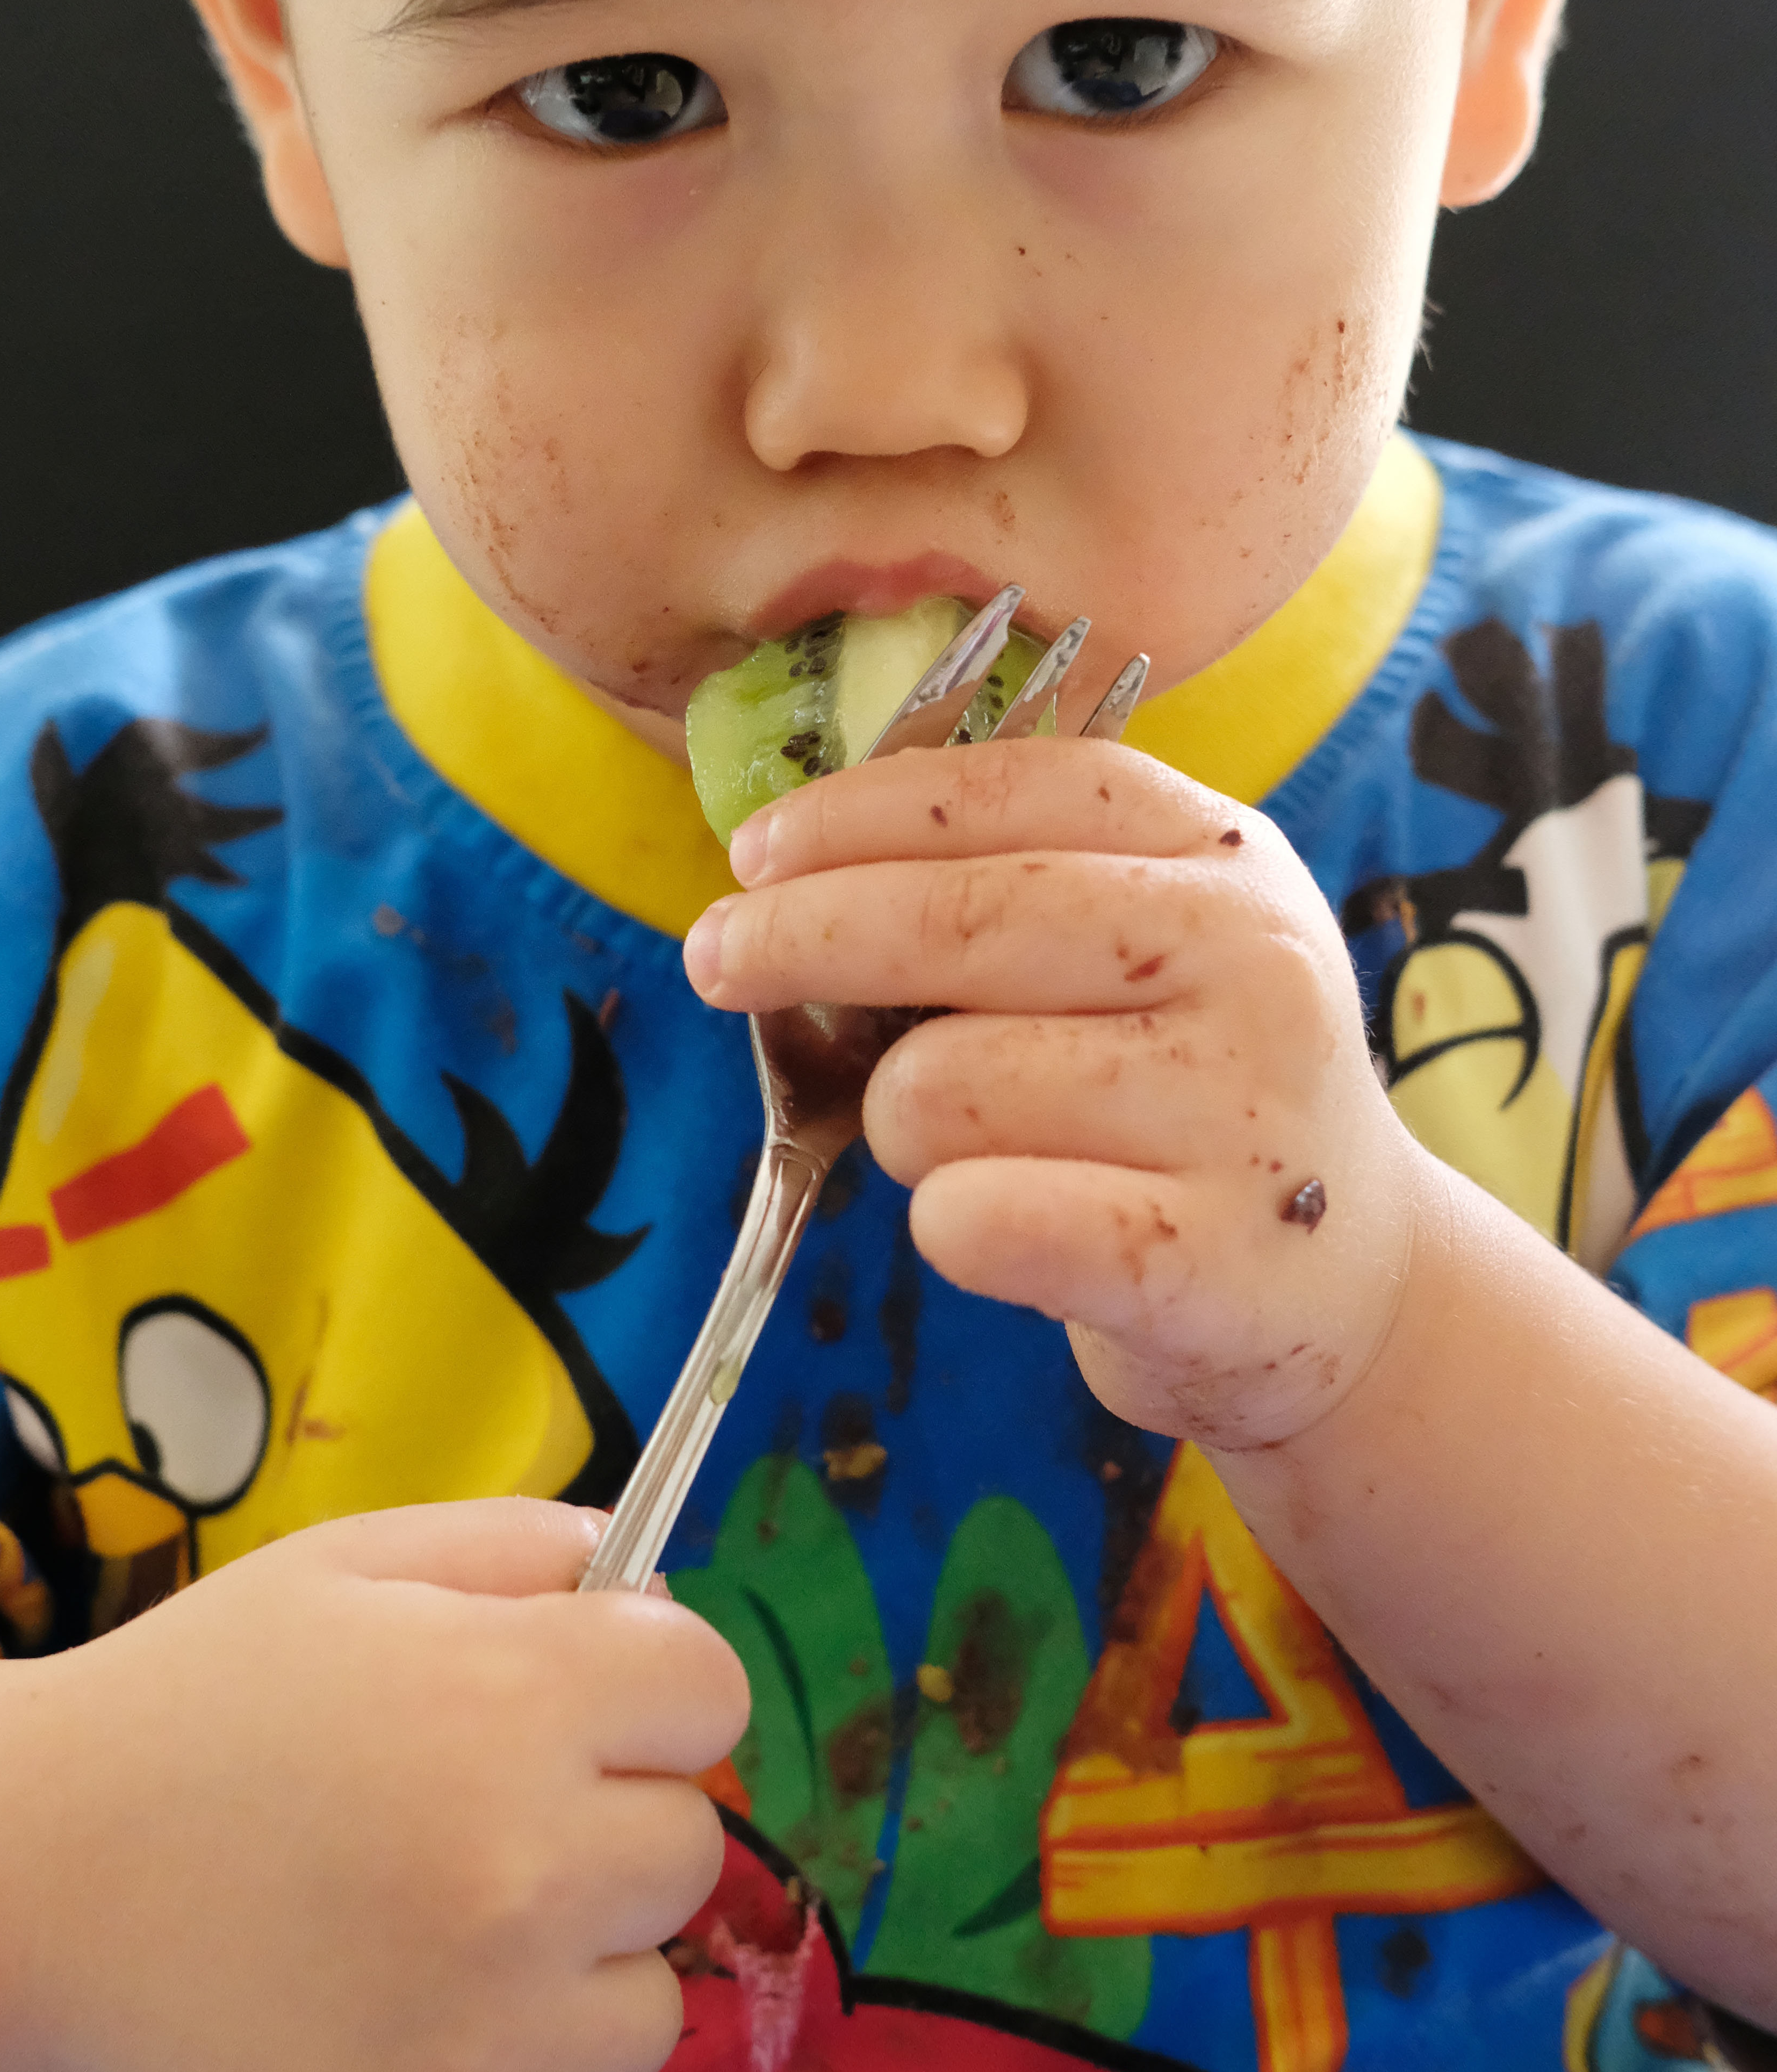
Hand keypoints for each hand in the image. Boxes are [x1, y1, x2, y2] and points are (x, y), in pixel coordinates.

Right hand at [0, 1499, 746, 2071]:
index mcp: (510, 1700)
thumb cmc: (203, 1709)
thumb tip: (651, 1582)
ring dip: (563, 1983)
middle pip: (687, 1850)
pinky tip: (402, 2057)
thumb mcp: (357, 1567)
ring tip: (414, 1945)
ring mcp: (487, 2048)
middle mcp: (520, 1873)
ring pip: (643, 2013)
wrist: (31, 1889)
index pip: (711, 1692)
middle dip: (599, 1828)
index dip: (643, 1693)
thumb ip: (527, 1547)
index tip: (561, 1712)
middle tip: (457, 1830)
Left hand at [687, 741, 1425, 1454]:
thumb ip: (1009, 890)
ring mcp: (1239, 1113)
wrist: (1354, 1283)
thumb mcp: (1149, 948)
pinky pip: (977, 1218)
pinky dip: (945, 1223)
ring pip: (938, 1085)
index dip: (861, 809)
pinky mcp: (1203, 1262)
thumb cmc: (1191, 1096)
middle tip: (716, 961)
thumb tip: (788, 875)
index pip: (1016, 788)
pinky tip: (991, 1222)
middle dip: (800, 937)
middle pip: (959, 921)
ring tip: (976, 1148)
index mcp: (1225, 857)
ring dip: (901, 1123)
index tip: (755, 850)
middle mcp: (1251, 964)